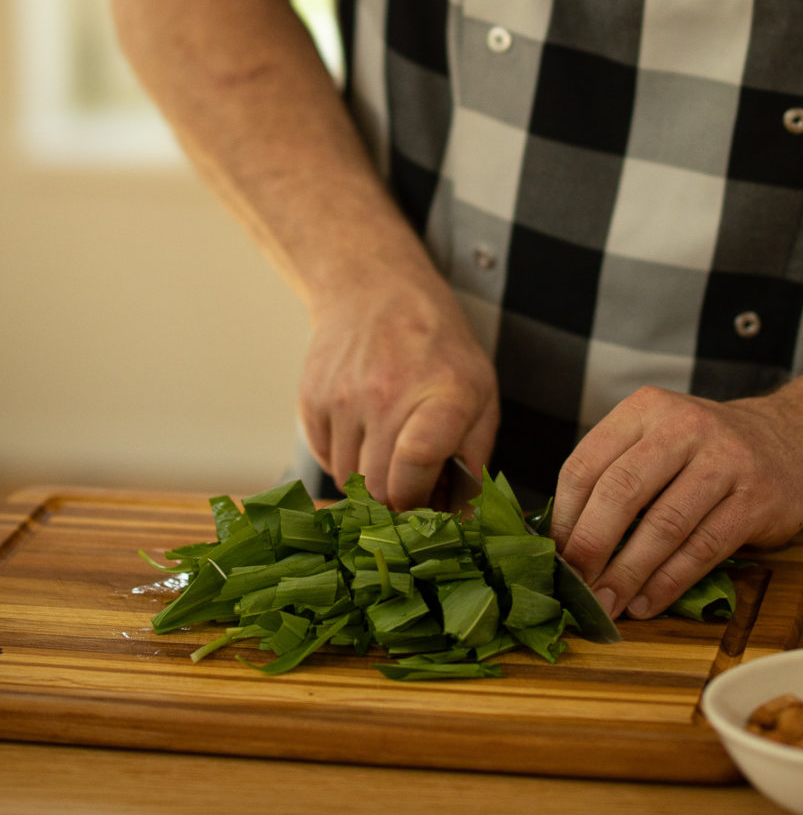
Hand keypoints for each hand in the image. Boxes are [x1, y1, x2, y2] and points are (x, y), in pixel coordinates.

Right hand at [298, 284, 498, 510]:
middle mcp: (387, 395)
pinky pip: (325, 459)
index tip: (425, 502)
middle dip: (395, 499)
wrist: (375, 292)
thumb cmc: (437, 348)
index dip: (418, 499)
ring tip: (387, 449)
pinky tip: (362, 432)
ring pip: (348, 480)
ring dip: (368, 480)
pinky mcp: (312, 401)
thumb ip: (475, 460)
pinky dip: (343, 459)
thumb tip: (464, 522)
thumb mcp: (479, 394)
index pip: (416, 467)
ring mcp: (343, 398)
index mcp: (442, 396)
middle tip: (409, 484)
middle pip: (379, 488)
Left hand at [550, 384, 802, 619]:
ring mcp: (724, 461)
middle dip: (591, 546)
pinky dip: (669, 583)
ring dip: (628, 573)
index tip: (554, 555)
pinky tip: (647, 603)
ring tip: (606, 604)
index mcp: (643, 410)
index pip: (585, 465)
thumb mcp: (655, 440)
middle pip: (621, 492)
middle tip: (574, 584)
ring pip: (663, 525)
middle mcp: (683, 427)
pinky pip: (703, 548)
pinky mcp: (755, 500)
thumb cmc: (702, 451)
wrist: (788, 441)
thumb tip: (563, 541)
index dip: (565, 517)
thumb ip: (612, 475)